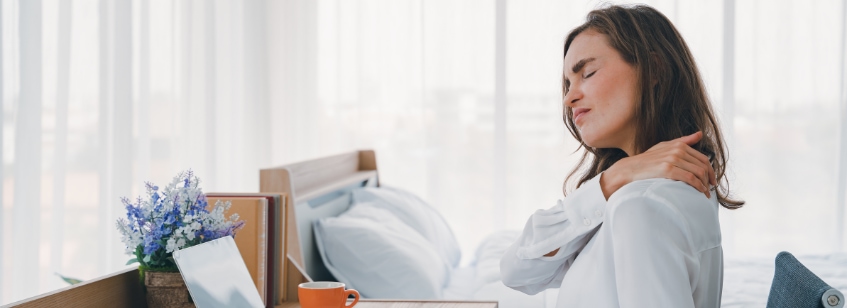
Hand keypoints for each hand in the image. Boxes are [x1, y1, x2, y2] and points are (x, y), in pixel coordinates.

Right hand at [600, 131, 715, 198]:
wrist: (629, 170)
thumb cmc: (646, 161)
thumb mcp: (664, 147)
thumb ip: (683, 141)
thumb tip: (700, 134)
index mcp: (679, 145)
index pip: (703, 158)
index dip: (711, 171)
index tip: (712, 181)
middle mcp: (677, 150)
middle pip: (703, 166)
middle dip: (709, 179)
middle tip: (710, 189)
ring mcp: (673, 159)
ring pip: (698, 173)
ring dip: (705, 185)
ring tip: (705, 194)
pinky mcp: (668, 169)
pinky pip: (690, 178)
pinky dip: (698, 187)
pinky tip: (699, 193)